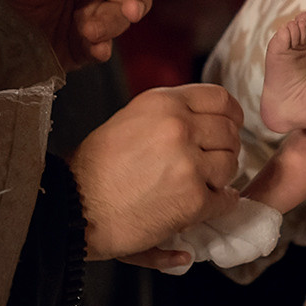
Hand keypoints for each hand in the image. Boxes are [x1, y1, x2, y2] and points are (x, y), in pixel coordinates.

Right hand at [71, 82, 242, 257]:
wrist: (75, 208)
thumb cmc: (97, 168)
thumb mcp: (131, 120)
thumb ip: (170, 114)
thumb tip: (212, 119)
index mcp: (163, 102)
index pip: (220, 98)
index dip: (230, 115)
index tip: (230, 127)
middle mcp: (178, 127)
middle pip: (229, 132)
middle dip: (223, 149)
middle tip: (210, 163)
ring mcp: (188, 163)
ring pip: (230, 165)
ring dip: (220, 177)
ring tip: (200, 184)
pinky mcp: (193, 199)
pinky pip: (225, 199)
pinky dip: (220, 204)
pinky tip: (206, 204)